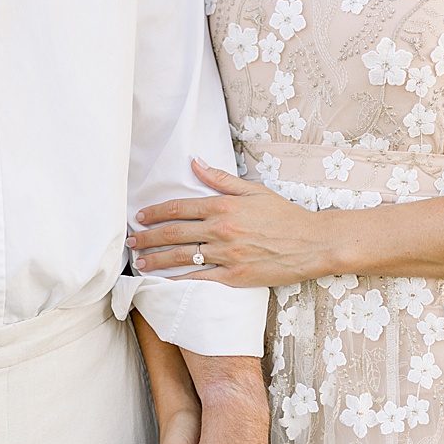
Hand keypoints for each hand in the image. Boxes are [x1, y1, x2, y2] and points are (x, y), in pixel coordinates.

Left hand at [130, 158, 337, 288]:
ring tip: (141, 262)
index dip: (155, 213)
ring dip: (157, 260)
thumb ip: (221, 179)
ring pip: (182, 257)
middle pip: (174, 233)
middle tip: (131, 242)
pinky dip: (179, 280)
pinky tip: (165, 281)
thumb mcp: (254, 190)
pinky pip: (200, 279)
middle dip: (147, 238)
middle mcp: (221, 230)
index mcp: (224, 206)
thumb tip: (195, 162)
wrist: (312, 243)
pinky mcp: (234, 276)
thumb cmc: (285, 215)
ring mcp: (227, 254)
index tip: (140, 217)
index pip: (179, 208)